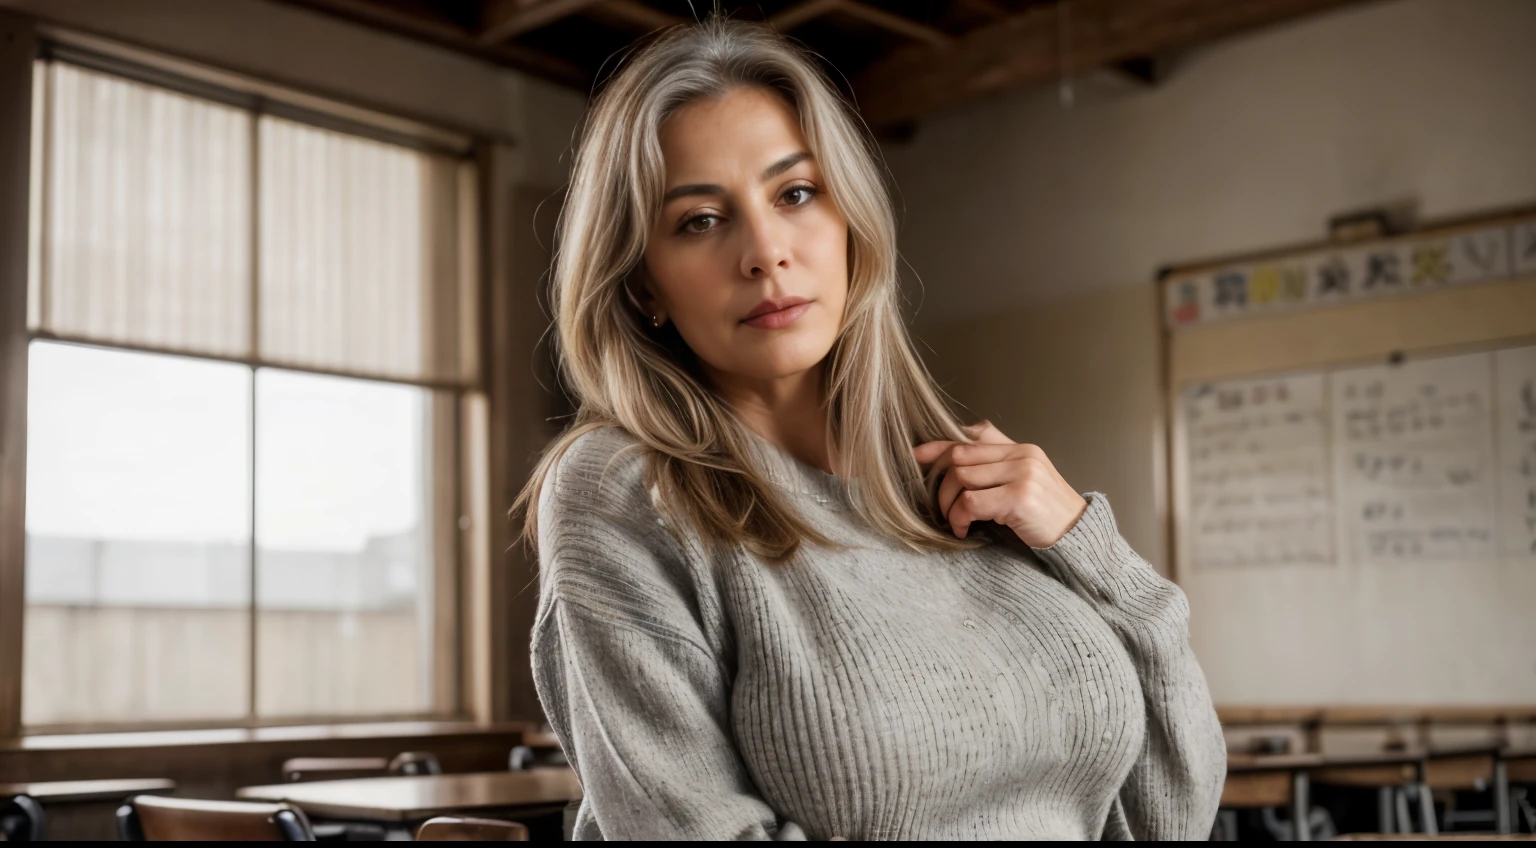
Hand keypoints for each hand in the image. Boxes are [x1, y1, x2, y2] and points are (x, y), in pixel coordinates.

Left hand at [913, 421, 1087, 547]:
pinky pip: (971, 502)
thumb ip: (996, 467)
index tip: (916, 457)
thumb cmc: (1046, 515)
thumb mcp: (1024, 482)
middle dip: (939, 482)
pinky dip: (959, 518)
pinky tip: (963, 530)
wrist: (1078, 537)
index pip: (970, 437)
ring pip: (960, 477)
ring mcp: (1023, 474)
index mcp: (1020, 448)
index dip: (938, 445)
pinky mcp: (1020, 498)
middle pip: (959, 456)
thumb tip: (954, 460)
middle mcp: (1022, 456)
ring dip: (947, 503)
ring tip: (953, 520)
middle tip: (938, 505)